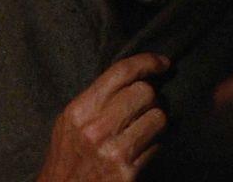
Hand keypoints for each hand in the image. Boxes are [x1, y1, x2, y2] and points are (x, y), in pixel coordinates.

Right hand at [37, 53, 169, 181]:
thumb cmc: (69, 157)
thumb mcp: (72, 121)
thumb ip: (98, 98)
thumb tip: (137, 76)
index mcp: (80, 110)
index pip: (121, 72)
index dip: (147, 62)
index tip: (163, 63)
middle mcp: (95, 128)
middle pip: (145, 92)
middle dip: (151, 97)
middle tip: (145, 107)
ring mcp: (113, 151)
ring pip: (158, 117)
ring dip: (157, 121)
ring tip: (144, 129)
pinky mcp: (128, 172)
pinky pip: (158, 145)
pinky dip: (155, 145)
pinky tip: (142, 150)